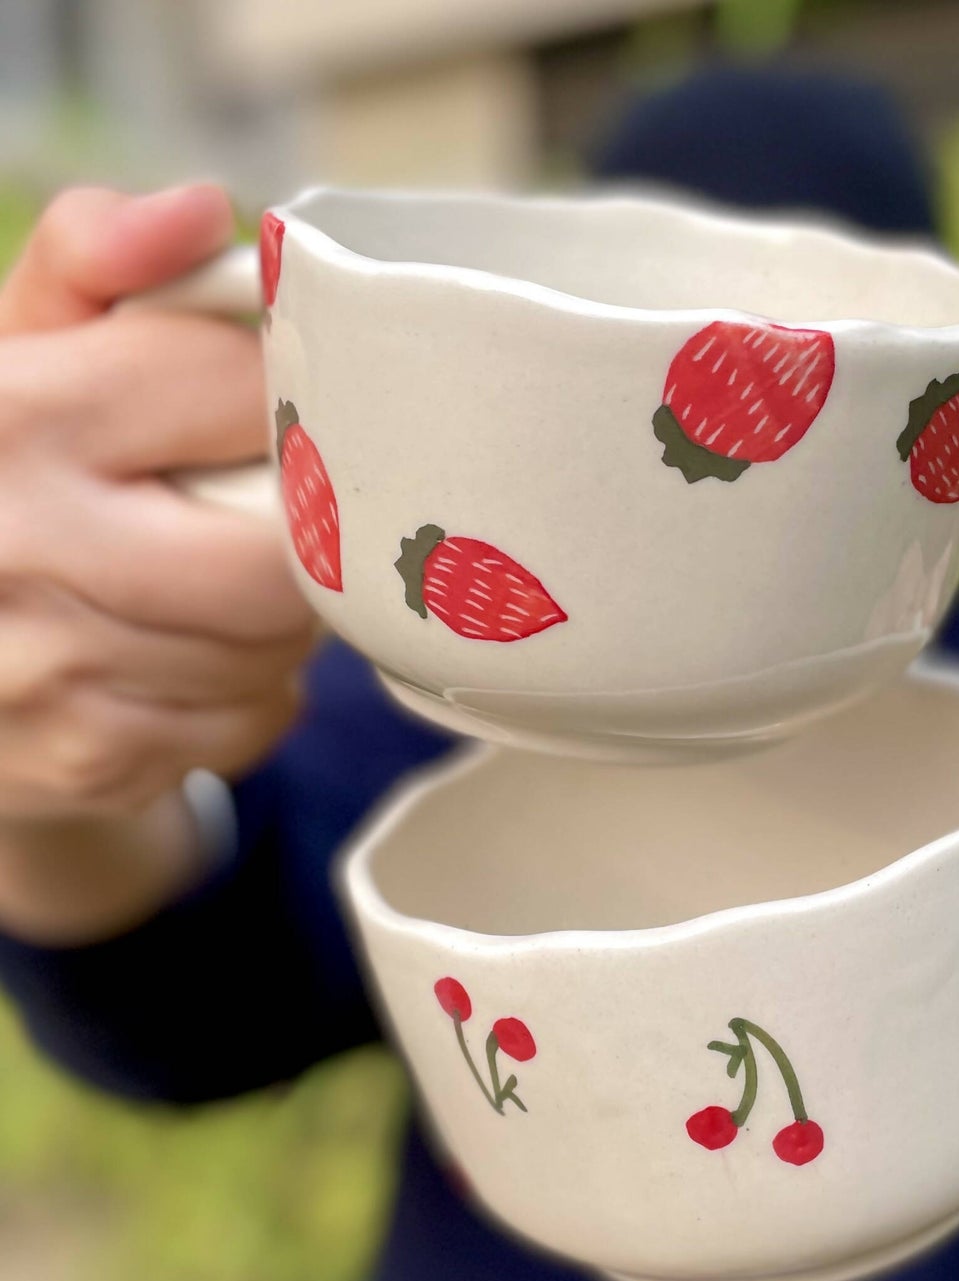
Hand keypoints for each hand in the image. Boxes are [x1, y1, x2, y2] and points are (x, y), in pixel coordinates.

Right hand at [0, 184, 311, 821]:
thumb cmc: (6, 469)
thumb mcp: (23, 345)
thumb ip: (102, 260)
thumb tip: (206, 212)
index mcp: (16, 413)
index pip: (240, 393)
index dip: (283, 404)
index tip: (270, 416)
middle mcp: (20, 542)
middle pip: (281, 557)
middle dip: (298, 541)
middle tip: (266, 519)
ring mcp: (49, 670)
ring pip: (276, 651)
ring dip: (277, 619)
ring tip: (217, 581)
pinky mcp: (87, 759)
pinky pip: (249, 723)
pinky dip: (248, 692)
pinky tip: (189, 657)